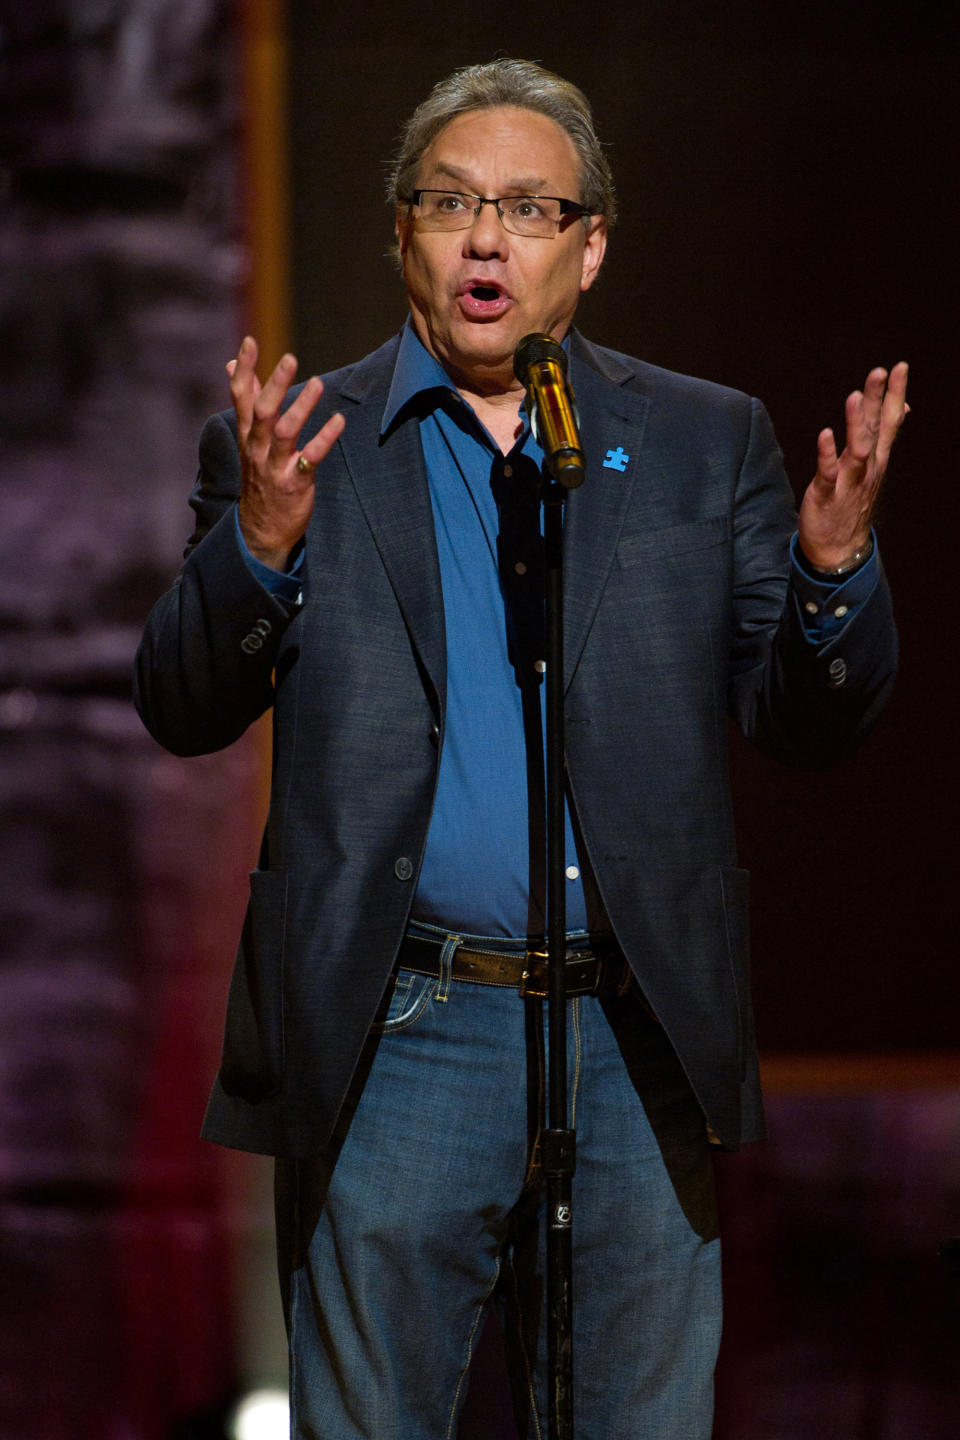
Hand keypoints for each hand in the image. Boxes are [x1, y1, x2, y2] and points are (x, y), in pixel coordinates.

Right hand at [227, 336, 345, 569]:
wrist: (261, 530)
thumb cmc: (260, 478)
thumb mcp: (249, 440)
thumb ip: (246, 401)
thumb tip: (231, 364)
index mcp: (248, 435)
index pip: (241, 397)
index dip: (245, 370)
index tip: (249, 341)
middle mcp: (258, 448)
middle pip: (263, 411)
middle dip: (275, 385)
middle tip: (290, 358)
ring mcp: (275, 467)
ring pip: (285, 432)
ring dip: (301, 407)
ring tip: (318, 383)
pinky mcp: (294, 484)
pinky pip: (309, 458)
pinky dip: (324, 439)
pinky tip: (338, 421)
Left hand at [797, 362, 908, 570]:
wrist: (839, 548)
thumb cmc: (851, 501)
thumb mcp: (871, 466)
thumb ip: (882, 435)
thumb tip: (903, 408)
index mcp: (876, 458)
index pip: (889, 420)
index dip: (895, 394)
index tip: (900, 368)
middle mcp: (867, 468)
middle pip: (875, 429)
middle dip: (878, 400)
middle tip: (880, 371)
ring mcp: (849, 482)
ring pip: (858, 450)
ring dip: (857, 424)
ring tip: (855, 396)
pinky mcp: (827, 496)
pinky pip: (828, 474)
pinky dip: (827, 455)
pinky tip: (825, 434)